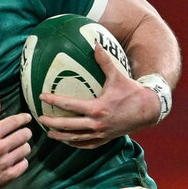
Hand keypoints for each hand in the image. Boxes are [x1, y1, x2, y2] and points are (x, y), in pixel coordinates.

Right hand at [0, 94, 31, 188]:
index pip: (13, 122)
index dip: (23, 118)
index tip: (27, 118)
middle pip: (24, 135)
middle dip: (25, 133)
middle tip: (21, 135)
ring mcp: (4, 163)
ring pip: (26, 149)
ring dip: (24, 147)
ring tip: (17, 148)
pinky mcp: (8, 176)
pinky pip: (25, 164)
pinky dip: (22, 161)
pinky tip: (15, 160)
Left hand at [39, 43, 162, 148]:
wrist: (148, 110)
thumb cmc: (131, 91)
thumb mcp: (117, 75)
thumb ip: (104, 61)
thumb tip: (94, 44)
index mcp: (97, 108)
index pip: (70, 105)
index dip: (54, 101)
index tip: (41, 97)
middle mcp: (97, 123)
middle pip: (69, 126)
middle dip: (52, 123)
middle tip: (40, 118)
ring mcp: (101, 133)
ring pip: (76, 139)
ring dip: (61, 136)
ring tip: (49, 133)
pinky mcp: (106, 139)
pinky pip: (87, 144)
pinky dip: (76, 143)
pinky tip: (68, 141)